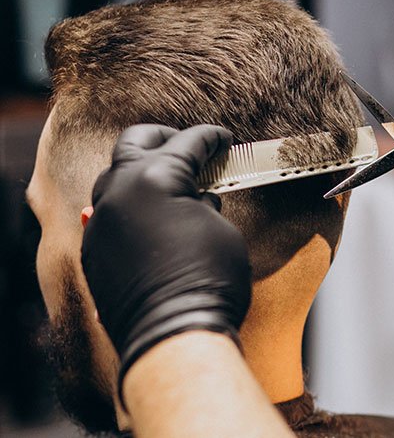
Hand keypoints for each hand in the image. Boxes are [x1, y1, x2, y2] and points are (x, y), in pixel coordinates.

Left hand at [81, 124, 251, 399]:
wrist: (175, 332)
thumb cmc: (209, 280)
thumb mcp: (221, 229)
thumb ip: (204, 205)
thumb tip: (195, 199)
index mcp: (157, 178)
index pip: (188, 143)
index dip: (210, 138)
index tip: (222, 139)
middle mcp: (121, 190)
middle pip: (136, 142)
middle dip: (164, 137)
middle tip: (186, 144)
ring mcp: (102, 218)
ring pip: (113, 176)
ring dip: (140, 169)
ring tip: (164, 179)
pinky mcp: (94, 246)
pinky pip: (104, 213)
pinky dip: (126, 205)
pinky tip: (143, 213)